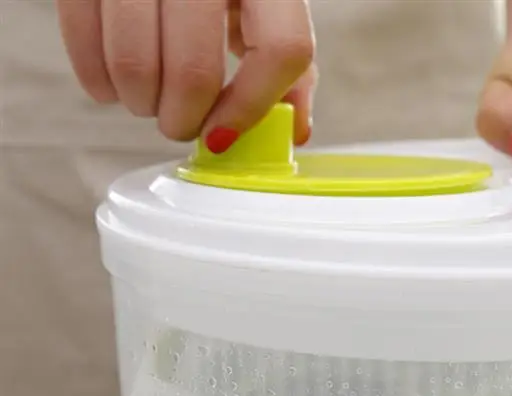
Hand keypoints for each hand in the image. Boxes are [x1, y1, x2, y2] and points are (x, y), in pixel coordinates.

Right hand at [58, 0, 315, 149]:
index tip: (223, 135)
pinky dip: (99, 82)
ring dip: (140, 104)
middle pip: (194, 71)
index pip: (280, 50)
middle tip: (180, 124)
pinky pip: (84, 39)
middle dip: (183, 120)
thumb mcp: (267, 5)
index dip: (251, 107)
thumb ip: (288, 68)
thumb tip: (295, 130)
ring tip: (147, 102)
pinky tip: (112, 86)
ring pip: (134, 63)